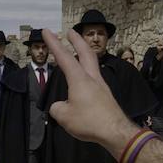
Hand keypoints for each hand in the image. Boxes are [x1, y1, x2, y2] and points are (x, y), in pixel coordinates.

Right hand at [41, 29, 138, 152]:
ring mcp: (101, 86)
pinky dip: (87, 71)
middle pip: (86, 52)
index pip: (64, 57)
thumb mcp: (64, 117)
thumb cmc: (89, 122)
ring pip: (92, 63)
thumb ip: (57, 108)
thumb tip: (60, 106)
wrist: (115, 132)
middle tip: (70, 31)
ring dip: (84, 54)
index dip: (54, 43)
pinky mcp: (106, 95)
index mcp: (79, 79)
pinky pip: (94, 77)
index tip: (47, 31)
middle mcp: (92, 78)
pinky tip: (84, 80)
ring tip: (78, 52)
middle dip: (77, 40)